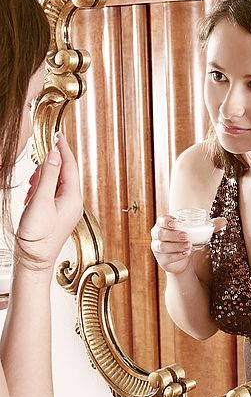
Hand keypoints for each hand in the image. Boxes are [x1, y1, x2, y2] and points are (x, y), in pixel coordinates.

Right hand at [15, 132, 82, 270]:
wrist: (34, 261)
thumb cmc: (38, 236)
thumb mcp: (40, 200)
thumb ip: (47, 176)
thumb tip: (54, 154)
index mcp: (73, 197)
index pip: (70, 165)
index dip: (63, 148)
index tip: (58, 134)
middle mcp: (73, 202)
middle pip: (63, 173)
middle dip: (47, 168)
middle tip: (34, 173)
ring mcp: (66, 209)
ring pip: (55, 184)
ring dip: (42, 181)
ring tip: (30, 189)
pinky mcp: (57, 215)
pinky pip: (50, 194)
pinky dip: (40, 191)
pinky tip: (30, 198)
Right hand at [151, 214, 225, 275]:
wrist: (183, 258)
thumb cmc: (188, 239)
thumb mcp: (198, 231)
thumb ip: (210, 226)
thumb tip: (225, 220)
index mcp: (164, 224)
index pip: (161, 220)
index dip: (166, 221)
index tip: (176, 223)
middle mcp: (158, 235)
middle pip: (161, 233)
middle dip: (173, 235)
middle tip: (186, 237)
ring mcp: (157, 247)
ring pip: (162, 246)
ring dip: (175, 246)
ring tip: (188, 246)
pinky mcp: (161, 259)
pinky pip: (166, 257)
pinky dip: (176, 255)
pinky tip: (185, 254)